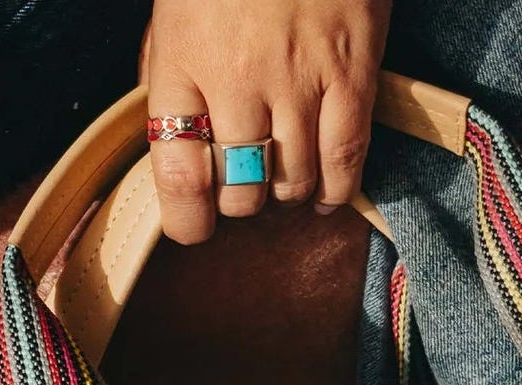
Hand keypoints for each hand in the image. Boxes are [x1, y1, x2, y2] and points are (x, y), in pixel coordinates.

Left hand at [144, 0, 390, 244]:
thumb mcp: (178, 8)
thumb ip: (171, 73)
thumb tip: (174, 141)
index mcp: (184, 60)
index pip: (178, 172)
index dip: (186, 218)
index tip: (194, 226)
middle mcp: (237, 79)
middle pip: (240, 190)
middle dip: (242, 201)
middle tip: (248, 184)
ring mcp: (298, 81)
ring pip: (292, 183)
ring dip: (287, 194)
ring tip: (286, 180)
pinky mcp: (350, 76)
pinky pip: (344, 161)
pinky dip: (334, 190)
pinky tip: (325, 193)